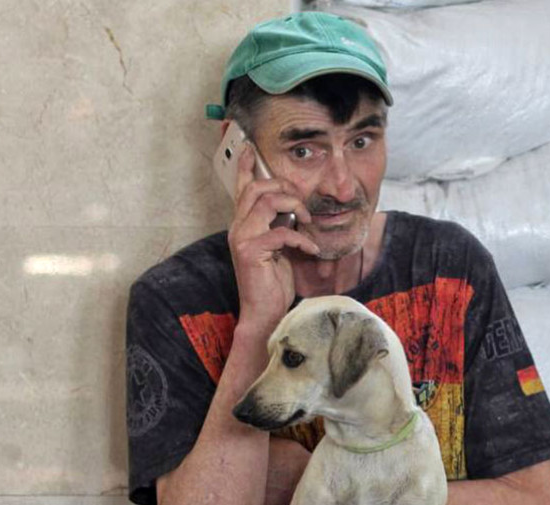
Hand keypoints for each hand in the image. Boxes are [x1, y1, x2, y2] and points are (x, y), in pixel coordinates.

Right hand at [228, 148, 318, 330]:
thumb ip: (279, 226)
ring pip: (267, 202)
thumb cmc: (272, 283)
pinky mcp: (251, 252)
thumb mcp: (278, 248)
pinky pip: (281, 231)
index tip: (249, 148)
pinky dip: (301, 237)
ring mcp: (242, 239)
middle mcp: (238, 228)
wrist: (264, 312)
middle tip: (300, 200)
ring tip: (306, 221)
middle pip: (256, 188)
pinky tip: (311, 248)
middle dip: (283, 187)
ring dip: (293, 206)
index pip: (241, 190)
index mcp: (243, 225)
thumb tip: (294, 209)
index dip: (244, 167)